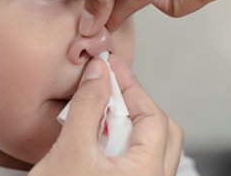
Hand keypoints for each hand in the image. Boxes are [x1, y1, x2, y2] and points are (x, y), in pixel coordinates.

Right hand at [29, 56, 182, 175]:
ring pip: (146, 145)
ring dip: (124, 122)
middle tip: (107, 86)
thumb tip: (100, 72)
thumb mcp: (71, 153)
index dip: (132, 86)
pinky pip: (132, 159)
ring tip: (96, 110)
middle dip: (134, 103)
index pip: (154, 116)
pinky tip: (95, 137)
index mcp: (148, 173)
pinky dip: (117, 140)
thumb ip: (88, 108)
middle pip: (159, 130)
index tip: (111, 66)